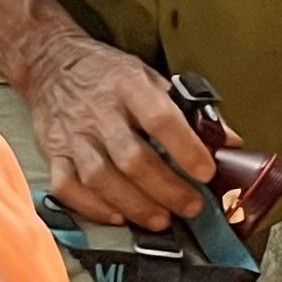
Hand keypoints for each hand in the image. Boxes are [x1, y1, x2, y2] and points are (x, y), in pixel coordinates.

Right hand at [20, 34, 218, 232]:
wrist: (51, 62)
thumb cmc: (110, 74)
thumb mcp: (152, 78)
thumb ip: (189, 111)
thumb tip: (230, 143)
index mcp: (129, 87)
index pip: (161, 119)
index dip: (186, 148)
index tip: (207, 172)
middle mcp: (99, 112)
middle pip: (132, 159)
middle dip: (166, 189)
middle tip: (191, 207)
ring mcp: (73, 135)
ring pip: (101, 178)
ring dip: (134, 204)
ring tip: (161, 219)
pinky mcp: (52, 152)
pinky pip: (67, 187)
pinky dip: (92, 206)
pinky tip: (117, 216)